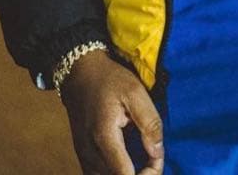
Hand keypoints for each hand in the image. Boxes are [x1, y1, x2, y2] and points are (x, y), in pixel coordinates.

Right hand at [60, 49, 163, 174]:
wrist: (79, 73)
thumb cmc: (109, 79)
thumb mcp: (135, 91)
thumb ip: (149, 122)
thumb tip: (157, 152)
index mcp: (104, 137)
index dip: (147, 174)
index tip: (157, 158)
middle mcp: (90, 153)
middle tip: (153, 158)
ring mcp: (84, 156)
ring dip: (127, 174)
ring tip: (142, 159)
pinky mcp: (83, 156)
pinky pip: (99, 174)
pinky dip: (116, 171)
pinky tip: (128, 159)